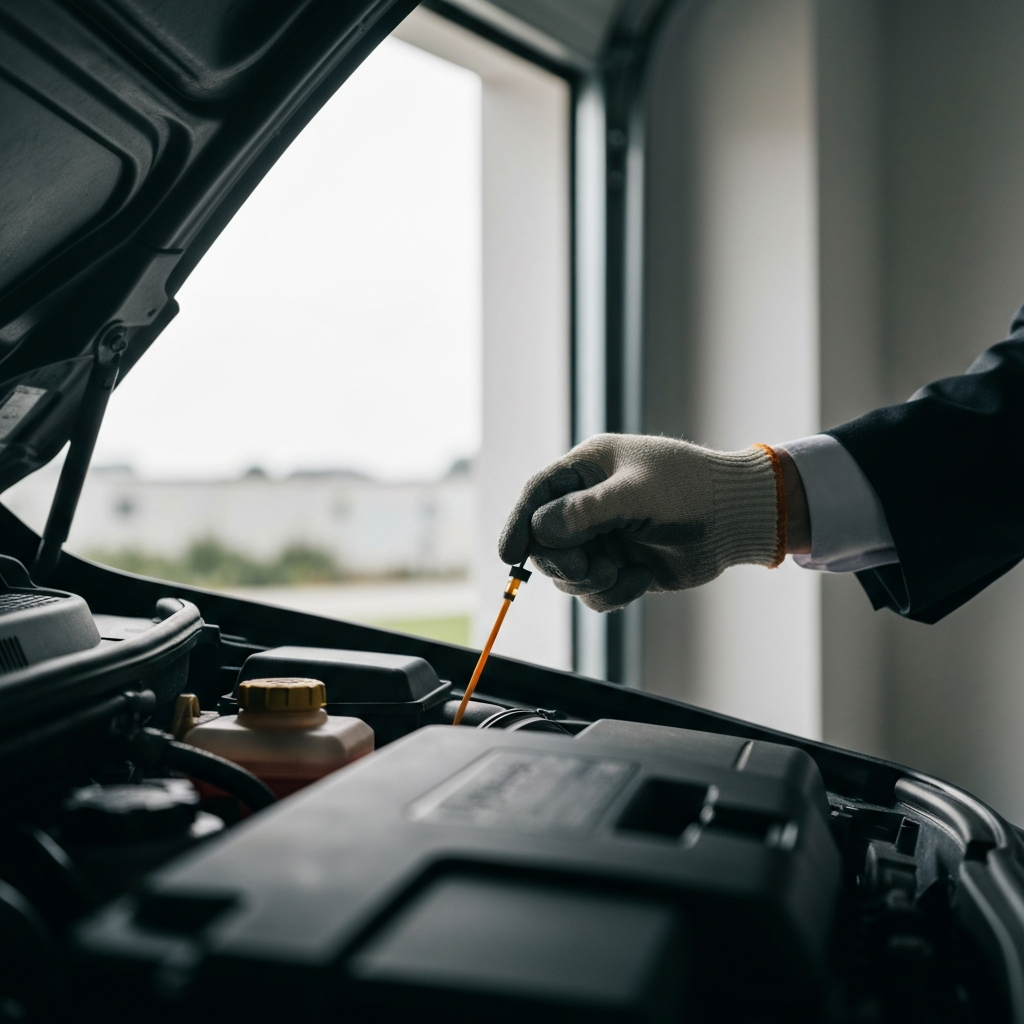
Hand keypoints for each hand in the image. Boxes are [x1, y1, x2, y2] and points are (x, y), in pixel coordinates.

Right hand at [498, 433, 784, 611]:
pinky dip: (612, 594)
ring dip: (589, 581)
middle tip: (588, 569)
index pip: (536, 496)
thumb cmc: (691, 491)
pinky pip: (593, 592)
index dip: (518, 525)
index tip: (508, 557)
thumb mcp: (636, 494)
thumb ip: (585, 511)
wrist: (736, 520)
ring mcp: (603, 536)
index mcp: (587, 469)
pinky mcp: (619, 565)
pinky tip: (641, 580)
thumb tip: (540, 529)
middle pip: (544, 541)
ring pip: (566, 572)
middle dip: (562, 562)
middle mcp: (589, 502)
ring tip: (622, 574)